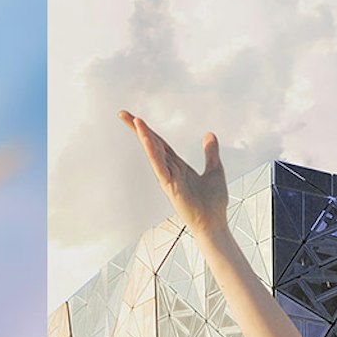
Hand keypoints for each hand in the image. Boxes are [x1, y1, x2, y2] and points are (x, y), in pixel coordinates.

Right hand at [123, 111, 233, 228]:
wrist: (214, 223)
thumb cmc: (214, 203)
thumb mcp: (215, 170)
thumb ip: (210, 153)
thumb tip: (209, 134)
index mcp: (178, 166)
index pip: (160, 143)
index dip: (148, 130)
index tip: (136, 117)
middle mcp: (170, 170)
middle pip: (151, 144)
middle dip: (137, 128)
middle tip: (122, 113)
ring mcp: (168, 178)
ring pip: (153, 152)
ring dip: (143, 135)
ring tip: (134, 119)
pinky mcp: (170, 186)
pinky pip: (159, 165)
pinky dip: (152, 151)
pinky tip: (146, 138)